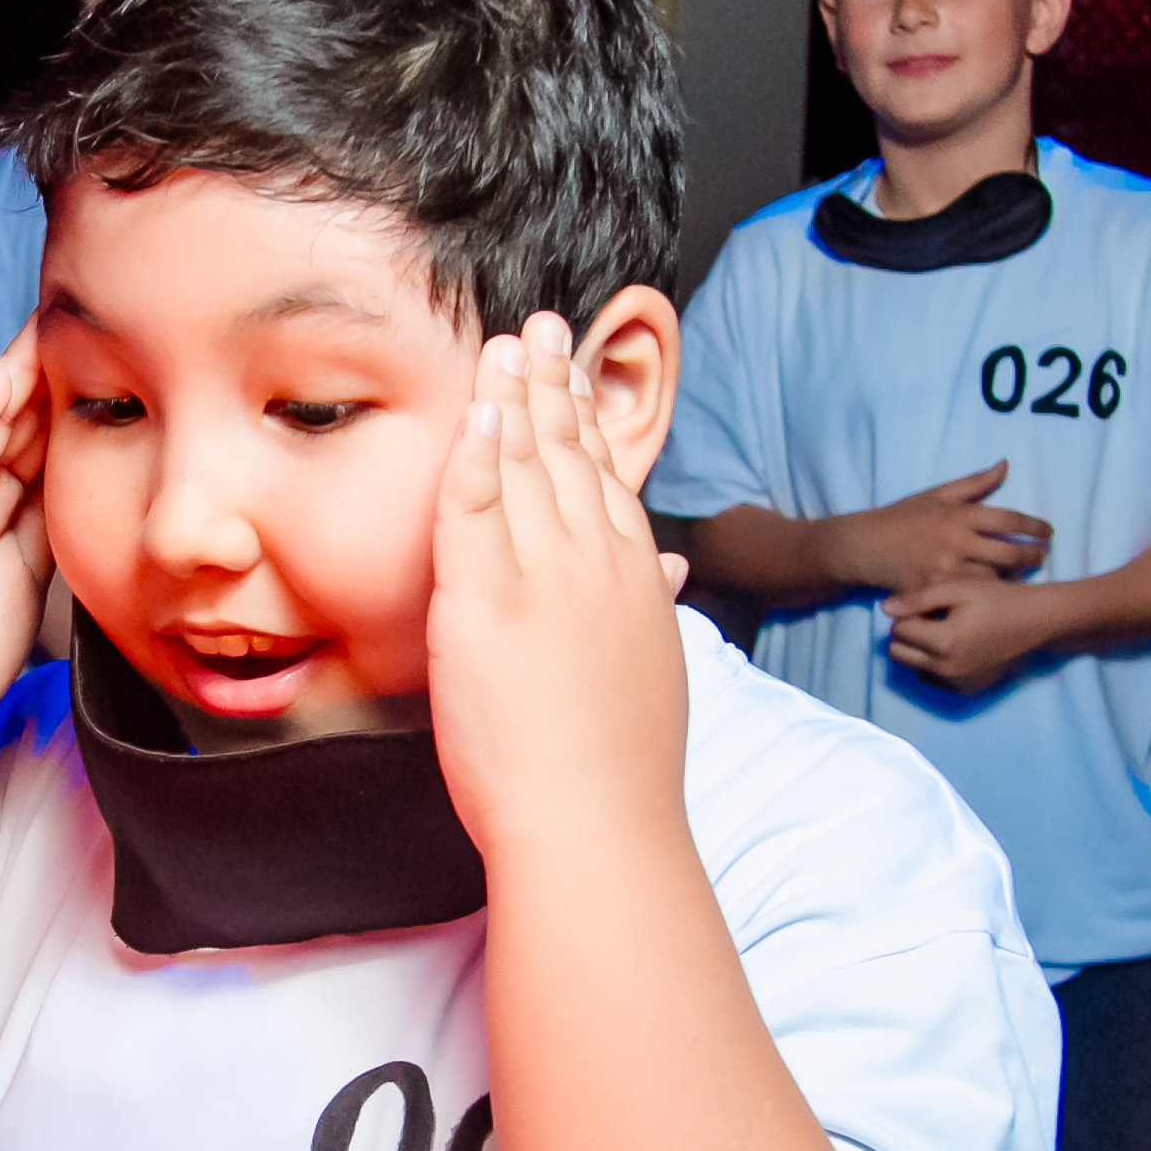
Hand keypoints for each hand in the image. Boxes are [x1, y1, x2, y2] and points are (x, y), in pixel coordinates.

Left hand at [427, 314, 693, 855]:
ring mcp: (544, 579)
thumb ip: (654, 607)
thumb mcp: (655, 671)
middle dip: (554, 383)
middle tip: (542, 326)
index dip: (587, 422)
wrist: (595, 824)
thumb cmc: (619, 772)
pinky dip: (478, 454)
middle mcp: (597, 565)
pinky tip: (479, 411)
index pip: (607, 481)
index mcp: (636, 581)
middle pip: (570, 455)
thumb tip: (674, 570)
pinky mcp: (487, 602)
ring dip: (515, 396)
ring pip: (526, 466)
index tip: (576, 374)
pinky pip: (476, 509)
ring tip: (506, 343)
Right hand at [837, 463, 1049, 596]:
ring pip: (992, 579)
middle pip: (1009, 554)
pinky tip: (992, 594)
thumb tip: (1005, 465)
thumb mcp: (936, 494)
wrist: (863, 547)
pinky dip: (983, 594)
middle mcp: (956, 542)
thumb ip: (975, 483)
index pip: (1010, 521)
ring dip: (1011, 578)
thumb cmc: (901, 518)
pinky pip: (966, 596)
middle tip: (1043, 557)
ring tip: (1021, 576)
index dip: (1035, 528)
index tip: (1048, 533)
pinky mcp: (932, 590)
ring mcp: (944, 569)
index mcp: (960, 515)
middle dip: (1032, 556)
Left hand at [882, 575, 1053, 692]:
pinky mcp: (965, 689)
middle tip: (933, 617)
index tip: (929, 604)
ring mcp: (956, 683)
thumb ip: (918, 598)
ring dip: (919, 649)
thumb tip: (884, 609)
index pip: (898, 630)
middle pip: (898, 652)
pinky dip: (935, 663)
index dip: (909, 613)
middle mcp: (946, 670)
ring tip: (946, 629)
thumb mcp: (958, 590)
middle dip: (908, 633)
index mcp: (943, 643)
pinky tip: (956, 645)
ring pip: (912, 666)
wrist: (1036, 621)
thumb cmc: (998, 599)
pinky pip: (932, 677)